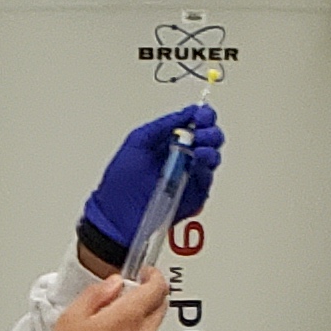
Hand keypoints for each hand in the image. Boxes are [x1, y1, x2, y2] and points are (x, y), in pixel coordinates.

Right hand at [47, 269, 167, 330]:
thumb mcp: (72, 316)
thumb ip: (97, 293)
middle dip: (150, 293)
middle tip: (131, 289)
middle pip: (161, 305)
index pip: (158, 286)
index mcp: (130, 317)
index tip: (144, 271)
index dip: (153, 274)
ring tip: (114, 317)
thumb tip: (113, 284)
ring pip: (153, 326)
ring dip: (141, 316)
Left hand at [79, 102, 223, 256]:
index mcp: (167, 142)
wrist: (118, 218)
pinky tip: (198, 162)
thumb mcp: (138, 142)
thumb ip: (163, 125)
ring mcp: (188, 176)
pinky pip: (207, 179)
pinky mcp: (194, 195)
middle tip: (203, 132)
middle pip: (209, 139)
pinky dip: (205, 169)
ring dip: (210, 149)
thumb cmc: (120, 183)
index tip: (203, 114)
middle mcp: (181, 157)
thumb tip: (187, 112)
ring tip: (199, 149)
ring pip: (212, 157)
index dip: (203, 116)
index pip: (194, 123)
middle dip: (210, 132)